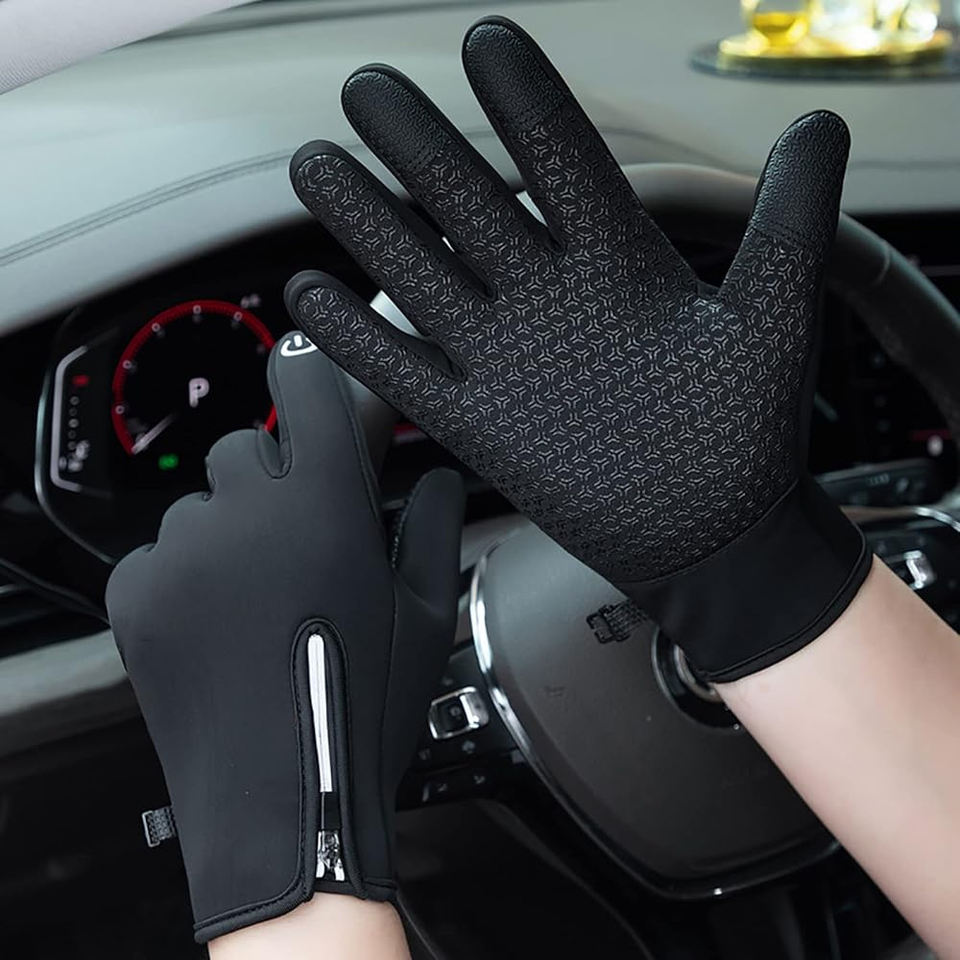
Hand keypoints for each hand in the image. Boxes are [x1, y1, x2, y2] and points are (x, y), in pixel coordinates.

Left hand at [106, 335, 463, 941]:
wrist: (279, 803)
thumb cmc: (364, 707)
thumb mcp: (427, 615)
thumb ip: (436, 527)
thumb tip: (441, 478)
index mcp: (322, 503)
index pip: (307, 386)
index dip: (316, 374)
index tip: (321, 382)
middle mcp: (241, 512)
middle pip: (249, 446)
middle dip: (279, 477)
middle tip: (306, 539)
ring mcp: (178, 553)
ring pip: (203, 503)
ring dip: (234, 529)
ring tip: (263, 598)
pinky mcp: (133, 595)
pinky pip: (161, 553)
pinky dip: (190, 574)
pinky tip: (221, 626)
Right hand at [284, 16, 868, 681]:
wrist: (709, 533)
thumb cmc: (747, 434)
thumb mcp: (775, 316)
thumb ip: (790, 217)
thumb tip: (818, 123)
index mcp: (617, 265)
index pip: (561, 162)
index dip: (524, 104)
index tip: (484, 40)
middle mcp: (550, 301)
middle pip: (469, 206)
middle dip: (417, 146)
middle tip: (367, 88)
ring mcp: (507, 360)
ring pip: (422, 277)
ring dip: (367, 224)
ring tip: (314, 163)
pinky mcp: (478, 423)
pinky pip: (403, 371)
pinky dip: (357, 336)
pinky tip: (311, 291)